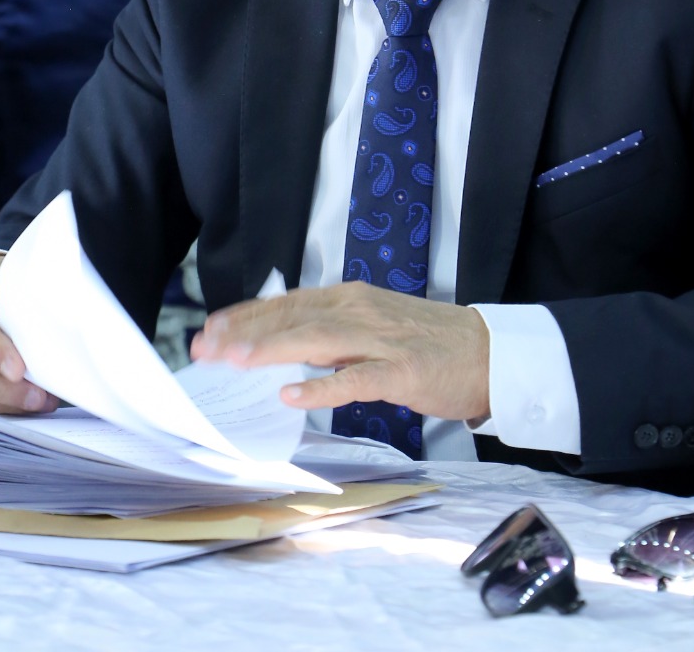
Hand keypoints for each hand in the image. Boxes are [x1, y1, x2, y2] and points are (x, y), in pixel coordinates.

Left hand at [190, 283, 490, 422]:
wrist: (488, 352)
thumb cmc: (429, 343)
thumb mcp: (374, 324)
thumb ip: (334, 330)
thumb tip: (285, 343)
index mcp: (351, 299)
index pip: (288, 303)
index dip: (248, 315)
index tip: (211, 328)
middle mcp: (359, 311)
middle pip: (292, 318)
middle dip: (245, 333)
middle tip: (205, 348)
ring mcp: (380, 340)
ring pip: (315, 339)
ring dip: (271, 350)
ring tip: (235, 362)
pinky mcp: (400, 370)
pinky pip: (354, 379)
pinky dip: (320, 387)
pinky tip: (291, 395)